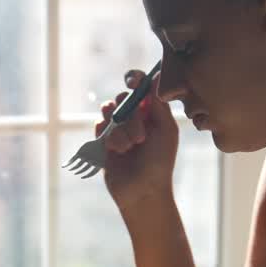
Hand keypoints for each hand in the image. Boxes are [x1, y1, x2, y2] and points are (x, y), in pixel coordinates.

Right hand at [97, 68, 179, 212]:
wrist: (142, 190)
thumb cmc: (160, 162)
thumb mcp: (166, 130)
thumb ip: (159, 103)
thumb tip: (156, 75)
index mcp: (152, 113)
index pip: (141, 87)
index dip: (135, 80)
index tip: (133, 83)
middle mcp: (135, 118)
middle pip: (122, 98)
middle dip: (130, 116)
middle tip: (141, 138)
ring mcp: (118, 129)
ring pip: (109, 111)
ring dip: (120, 129)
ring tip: (129, 147)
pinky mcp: (104, 140)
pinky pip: (99, 126)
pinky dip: (110, 138)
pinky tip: (118, 152)